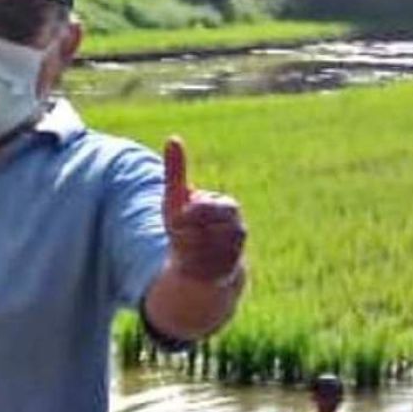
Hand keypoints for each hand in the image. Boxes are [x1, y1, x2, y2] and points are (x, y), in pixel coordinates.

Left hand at [163, 136, 245, 282]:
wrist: (201, 259)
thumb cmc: (188, 223)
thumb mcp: (178, 197)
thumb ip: (176, 170)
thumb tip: (173, 138)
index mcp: (228, 207)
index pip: (201, 210)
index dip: (183, 217)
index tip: (178, 221)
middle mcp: (239, 229)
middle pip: (201, 233)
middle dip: (184, 237)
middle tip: (182, 237)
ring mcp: (237, 252)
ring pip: (201, 253)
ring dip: (186, 254)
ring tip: (189, 250)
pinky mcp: (232, 273)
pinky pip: (205, 271)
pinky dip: (192, 269)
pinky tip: (192, 265)